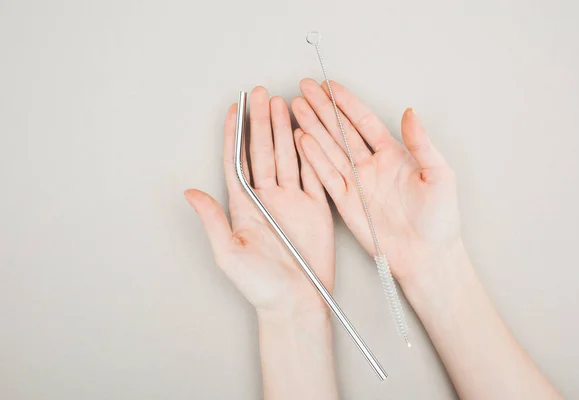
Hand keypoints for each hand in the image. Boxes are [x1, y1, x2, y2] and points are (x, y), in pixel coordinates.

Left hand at [185, 86, 334, 314]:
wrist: (297, 303)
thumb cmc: (261, 286)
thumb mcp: (229, 253)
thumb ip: (212, 220)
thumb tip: (190, 192)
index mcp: (243, 207)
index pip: (236, 162)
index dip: (234, 135)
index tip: (233, 109)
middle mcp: (266, 199)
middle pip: (262, 152)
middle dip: (260, 122)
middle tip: (262, 94)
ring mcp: (291, 201)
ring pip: (286, 156)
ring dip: (283, 130)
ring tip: (281, 104)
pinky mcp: (314, 208)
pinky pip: (311, 173)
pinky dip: (308, 153)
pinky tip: (304, 133)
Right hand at [292, 79, 460, 282]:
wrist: (427, 255)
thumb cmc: (439, 218)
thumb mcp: (439, 175)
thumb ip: (421, 143)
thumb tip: (409, 112)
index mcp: (393, 154)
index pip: (363, 121)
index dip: (345, 102)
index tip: (329, 86)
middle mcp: (371, 164)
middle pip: (341, 130)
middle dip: (322, 108)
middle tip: (304, 89)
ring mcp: (356, 182)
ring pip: (329, 148)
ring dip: (312, 128)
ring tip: (296, 108)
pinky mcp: (346, 202)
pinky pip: (326, 175)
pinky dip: (312, 158)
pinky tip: (301, 140)